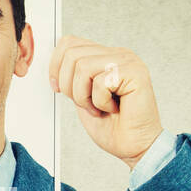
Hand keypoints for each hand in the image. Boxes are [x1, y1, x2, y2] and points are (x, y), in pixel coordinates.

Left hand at [48, 35, 163, 167]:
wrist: (136, 147)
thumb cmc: (114, 127)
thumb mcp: (83, 97)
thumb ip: (73, 78)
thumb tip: (54, 66)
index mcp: (107, 57)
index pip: (70, 43)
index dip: (55, 66)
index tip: (57, 88)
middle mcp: (118, 55)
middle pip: (72, 53)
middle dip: (69, 85)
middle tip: (85, 103)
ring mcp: (128, 61)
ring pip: (82, 66)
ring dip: (84, 96)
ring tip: (99, 107)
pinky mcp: (135, 72)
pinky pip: (100, 81)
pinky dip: (99, 102)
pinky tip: (113, 108)